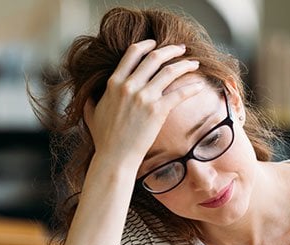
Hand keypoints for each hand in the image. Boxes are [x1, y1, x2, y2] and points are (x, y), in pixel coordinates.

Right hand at [83, 39, 202, 162]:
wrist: (115, 157)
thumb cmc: (104, 139)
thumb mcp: (92, 113)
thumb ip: (93, 99)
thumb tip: (90, 94)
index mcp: (114, 83)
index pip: (133, 53)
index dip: (147, 44)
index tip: (156, 43)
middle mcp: (129, 86)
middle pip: (154, 57)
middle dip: (171, 50)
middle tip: (182, 49)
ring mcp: (144, 97)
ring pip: (169, 71)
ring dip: (185, 64)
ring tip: (194, 63)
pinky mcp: (157, 110)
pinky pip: (179, 93)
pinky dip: (191, 88)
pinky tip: (200, 86)